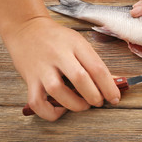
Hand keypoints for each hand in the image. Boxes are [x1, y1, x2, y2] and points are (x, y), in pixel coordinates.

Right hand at [5, 17, 119, 120]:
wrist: (26, 28)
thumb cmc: (58, 38)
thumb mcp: (79, 43)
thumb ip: (94, 62)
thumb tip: (115, 82)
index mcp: (76, 45)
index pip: (97, 67)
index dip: (109, 87)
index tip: (115, 98)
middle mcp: (58, 55)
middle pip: (79, 78)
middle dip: (94, 96)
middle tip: (99, 102)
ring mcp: (42, 68)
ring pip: (57, 91)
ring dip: (75, 104)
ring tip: (83, 105)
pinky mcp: (30, 79)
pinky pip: (37, 102)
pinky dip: (50, 112)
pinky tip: (60, 110)